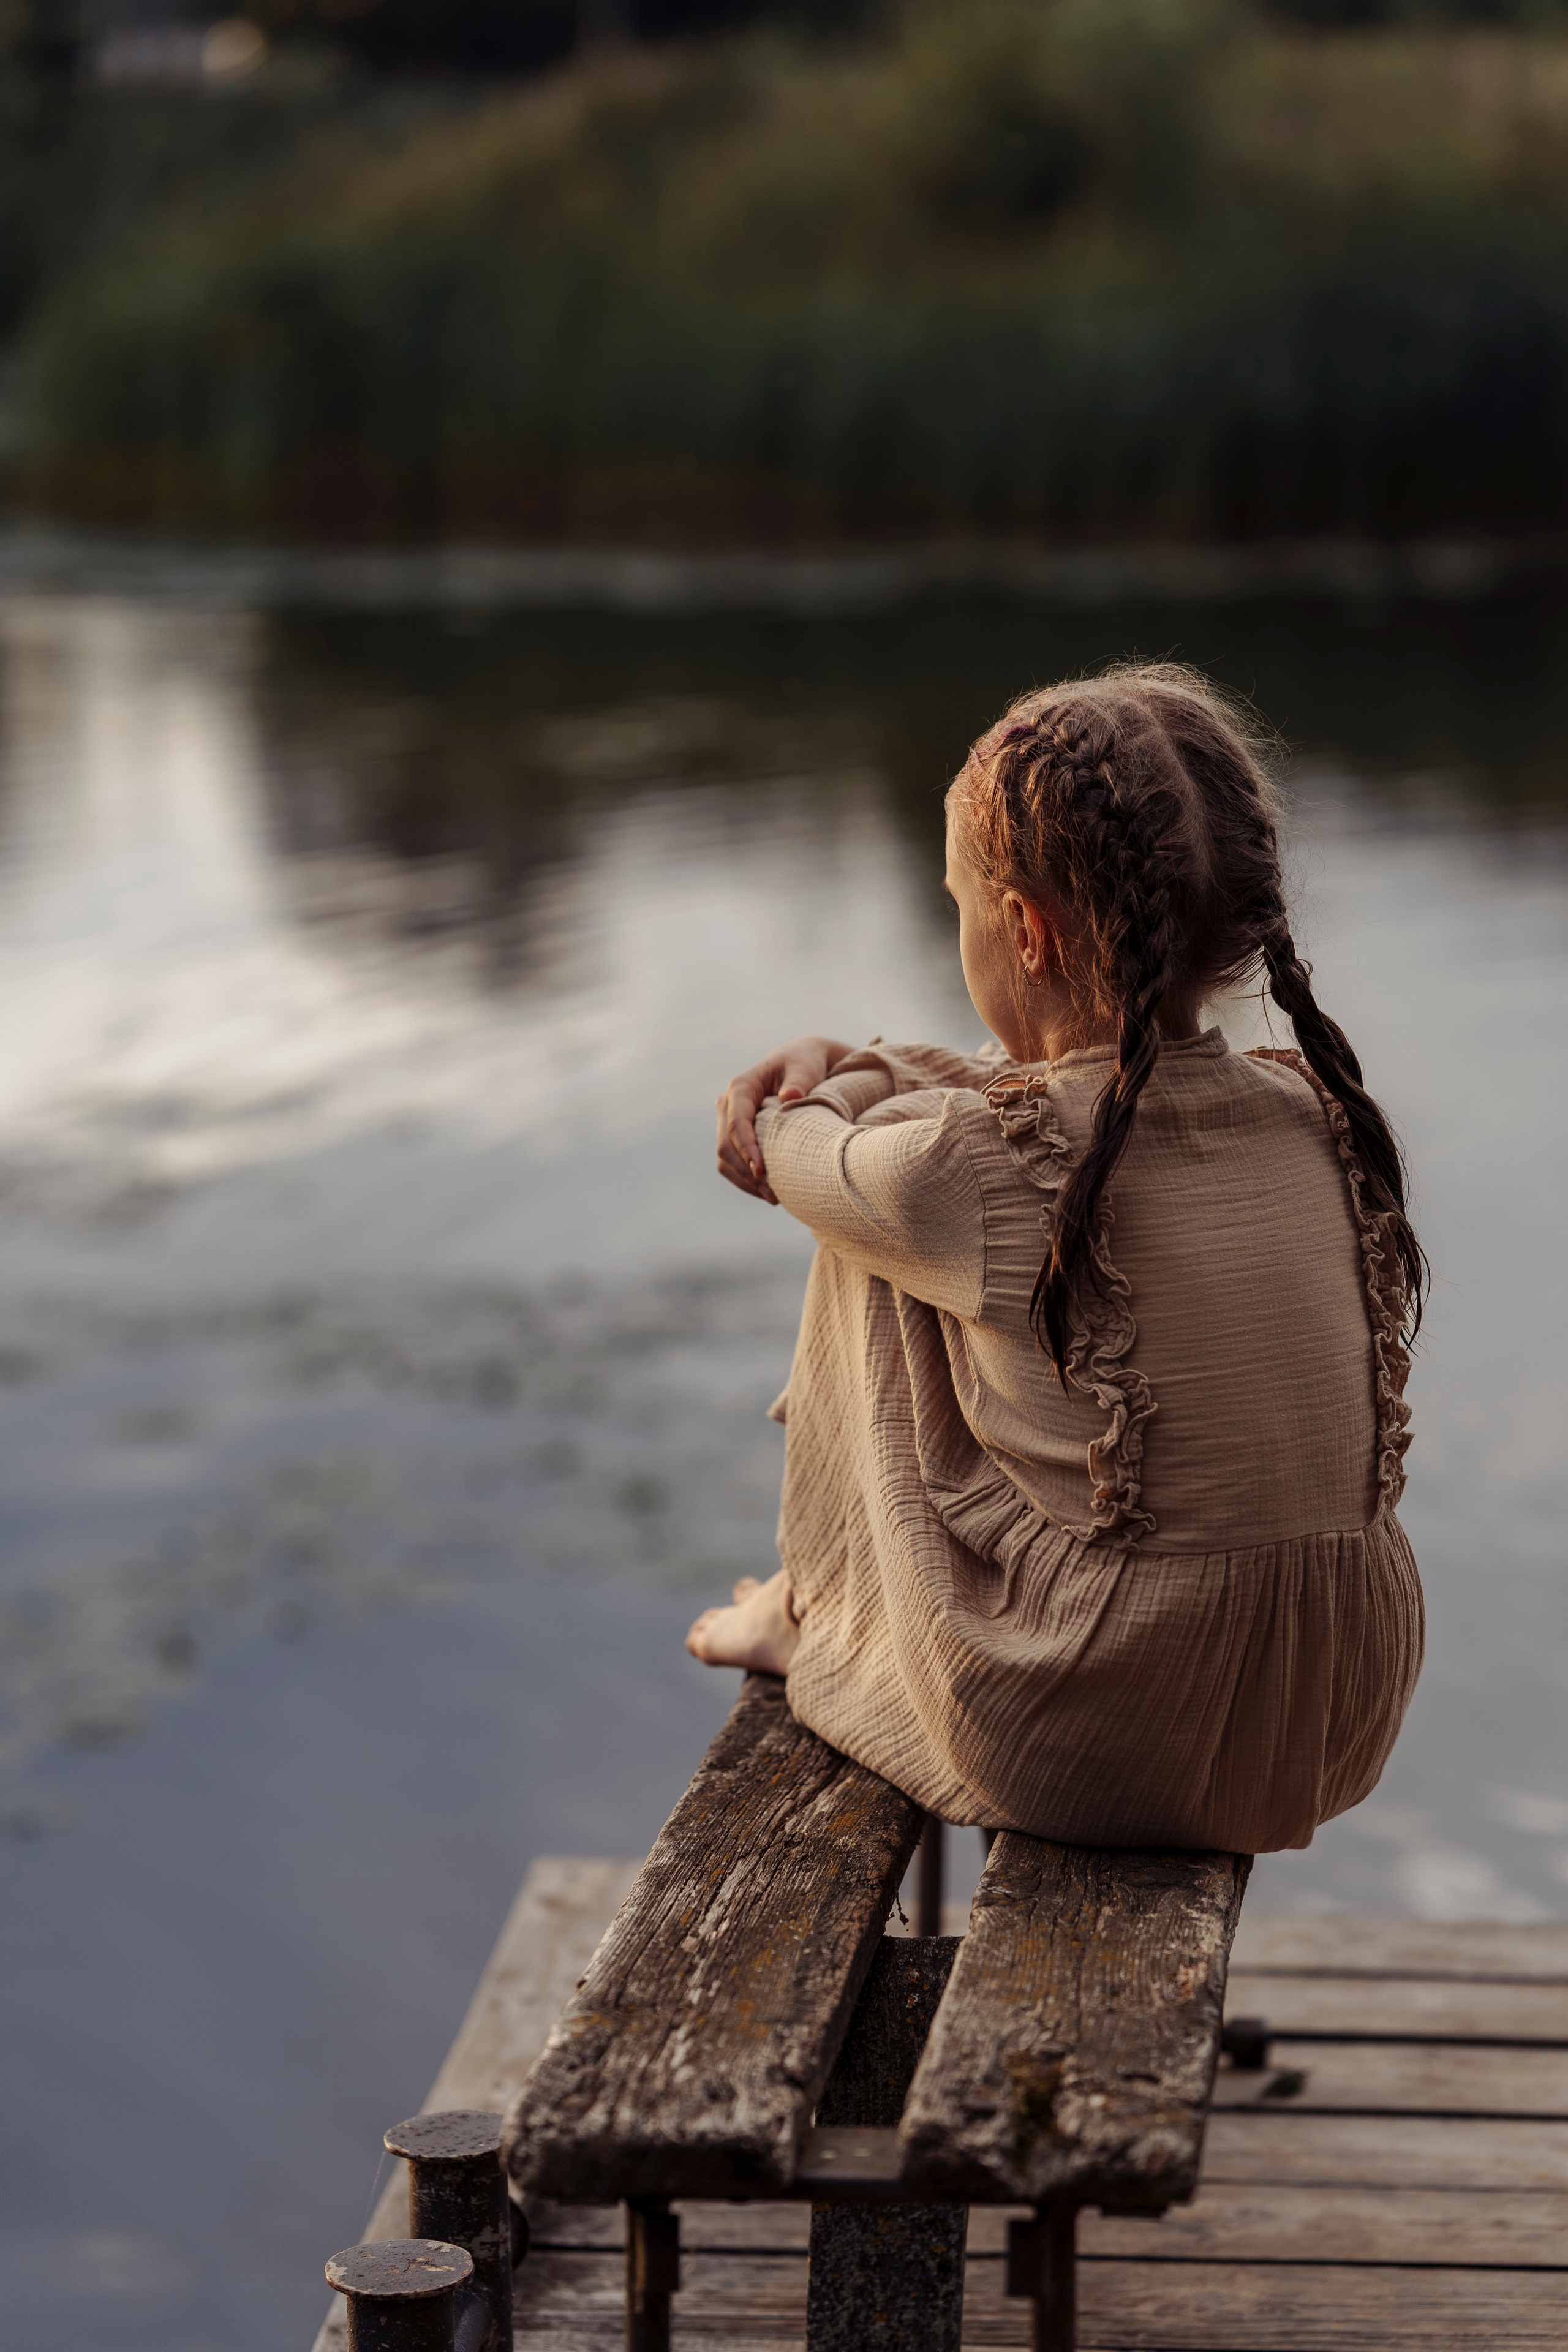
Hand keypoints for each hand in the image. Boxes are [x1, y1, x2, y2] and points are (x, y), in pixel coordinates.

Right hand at [715, 1035, 851, 1201]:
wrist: (798, 1063)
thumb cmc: (804, 1064)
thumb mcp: (805, 1067)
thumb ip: (799, 1081)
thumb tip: (789, 1096)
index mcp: (740, 1087)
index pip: (737, 1124)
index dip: (747, 1150)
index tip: (762, 1172)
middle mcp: (727, 1104)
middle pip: (725, 1146)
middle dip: (746, 1173)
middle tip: (774, 1196)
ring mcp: (727, 1120)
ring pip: (725, 1159)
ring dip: (745, 1181)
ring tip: (774, 1199)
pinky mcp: (734, 1135)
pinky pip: (732, 1163)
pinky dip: (746, 1180)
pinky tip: (768, 1192)